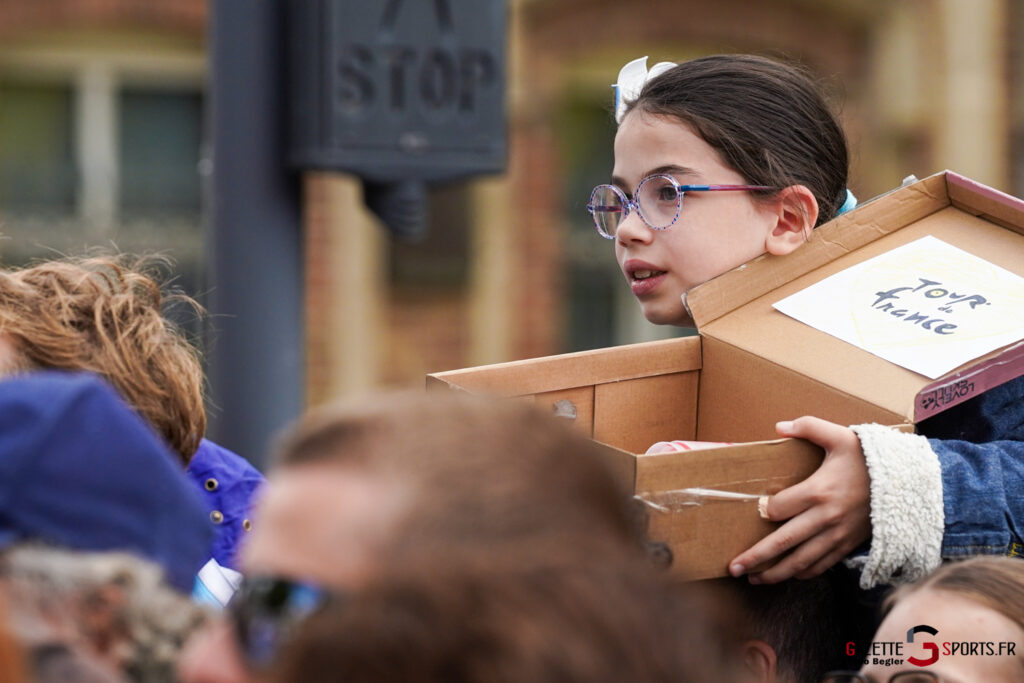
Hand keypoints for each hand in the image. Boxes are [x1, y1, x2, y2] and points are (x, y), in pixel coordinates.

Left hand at [729, 416, 870, 583]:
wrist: (907, 482)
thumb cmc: (868, 458)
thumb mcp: (839, 436)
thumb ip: (808, 427)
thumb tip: (779, 426)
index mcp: (818, 490)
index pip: (779, 508)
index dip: (763, 510)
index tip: (756, 510)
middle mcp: (826, 517)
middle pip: (783, 542)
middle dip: (756, 557)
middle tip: (733, 568)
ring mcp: (837, 535)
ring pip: (801, 561)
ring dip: (775, 574)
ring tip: (753, 580)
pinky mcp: (848, 545)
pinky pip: (822, 565)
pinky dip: (803, 573)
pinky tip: (787, 575)